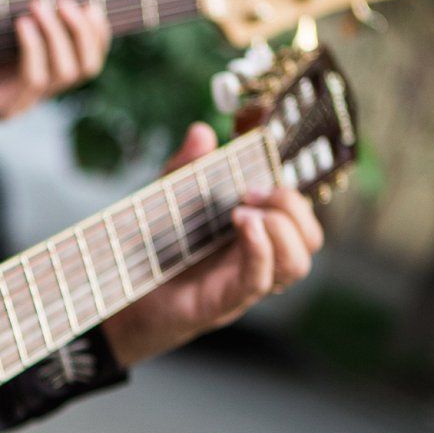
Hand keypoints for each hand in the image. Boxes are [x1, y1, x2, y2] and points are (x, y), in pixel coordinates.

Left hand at [0, 0, 109, 123]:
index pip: (90, 59)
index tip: (91, 4)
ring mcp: (24, 102)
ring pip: (63, 73)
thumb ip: (22, 5)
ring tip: (36, 6)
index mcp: (43, 71)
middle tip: (63, 2)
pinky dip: (33, 48)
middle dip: (81, 32)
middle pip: (86, 68)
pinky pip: (33, 79)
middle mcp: (40, 91)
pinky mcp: (5, 109)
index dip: (98, 34)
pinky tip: (21, 24)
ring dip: (56, 35)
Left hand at [102, 122, 324, 366]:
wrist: (122, 292)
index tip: (257, 177)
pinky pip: (261, 279)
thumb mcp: (169, 197)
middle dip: (293, 207)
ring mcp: (245, 282)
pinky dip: (261, 250)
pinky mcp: (225, 301)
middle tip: (253, 194)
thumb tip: (202, 131)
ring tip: (243, 214)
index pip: (299, 215)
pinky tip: (245, 226)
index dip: (291, 194)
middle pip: (310, 238)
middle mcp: (258, 258)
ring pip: (297, 262)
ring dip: (282, 230)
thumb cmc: (153, 247)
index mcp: (255, 232)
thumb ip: (187, 166)